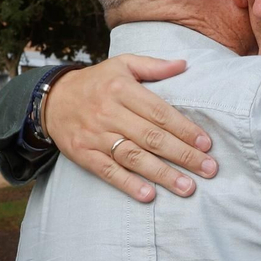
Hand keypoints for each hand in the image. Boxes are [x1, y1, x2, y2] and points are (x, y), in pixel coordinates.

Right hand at [43, 56, 217, 202]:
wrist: (51, 99)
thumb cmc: (96, 82)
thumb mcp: (122, 64)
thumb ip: (153, 66)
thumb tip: (184, 64)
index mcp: (121, 88)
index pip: (159, 112)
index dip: (184, 129)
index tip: (206, 144)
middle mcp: (109, 112)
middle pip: (151, 137)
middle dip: (182, 155)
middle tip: (209, 169)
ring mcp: (95, 135)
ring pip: (133, 156)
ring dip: (162, 174)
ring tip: (187, 187)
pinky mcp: (83, 154)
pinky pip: (108, 171)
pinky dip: (128, 184)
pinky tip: (148, 195)